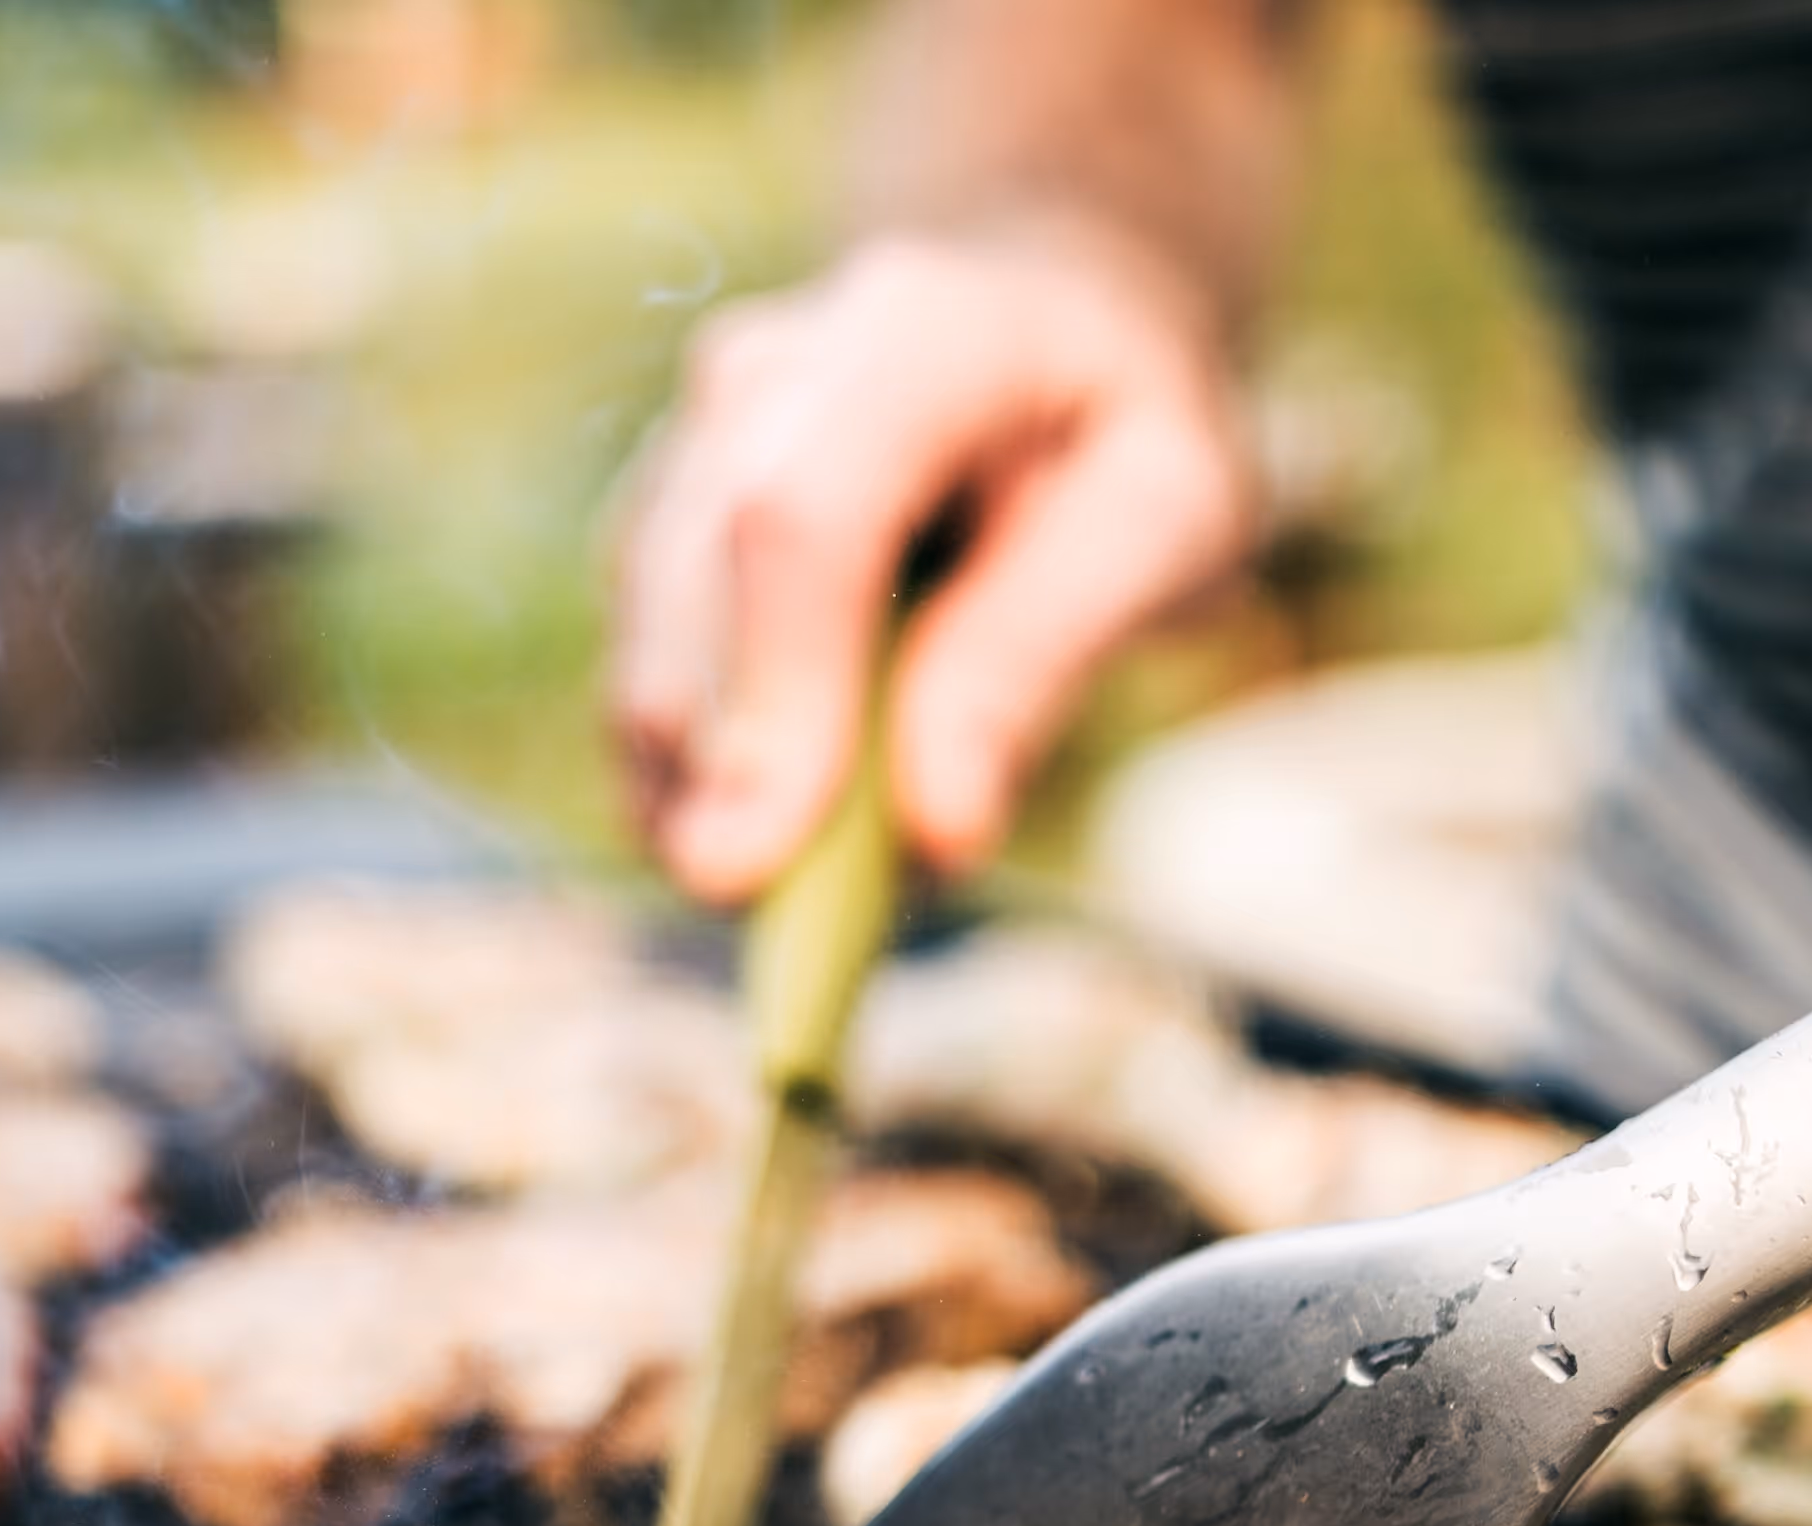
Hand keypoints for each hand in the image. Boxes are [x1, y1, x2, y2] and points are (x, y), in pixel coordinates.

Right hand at [604, 219, 1258, 901]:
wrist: (1043, 323)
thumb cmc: (1119, 432)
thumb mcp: (1169, 519)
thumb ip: (1045, 654)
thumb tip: (934, 832)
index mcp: (917, 334)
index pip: (800, 514)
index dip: (771, 694)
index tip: (754, 863)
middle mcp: (766, 374)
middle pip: (688, 578)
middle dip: (706, 765)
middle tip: (747, 915)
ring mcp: (690, 446)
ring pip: (642, 636)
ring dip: (686, 788)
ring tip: (779, 898)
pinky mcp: (658, 529)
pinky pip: (643, 671)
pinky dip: (687, 779)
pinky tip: (761, 841)